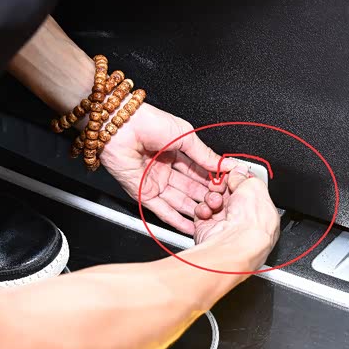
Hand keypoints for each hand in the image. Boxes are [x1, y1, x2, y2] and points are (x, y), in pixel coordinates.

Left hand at [99, 103, 229, 233]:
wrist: (121, 127)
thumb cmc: (148, 122)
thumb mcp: (185, 135)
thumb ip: (205, 155)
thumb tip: (226, 165)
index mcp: (177, 151)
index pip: (200, 171)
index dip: (213, 180)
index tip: (228, 188)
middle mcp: (166, 168)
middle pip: (191, 188)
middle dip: (206, 197)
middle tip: (222, 204)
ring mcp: (155, 182)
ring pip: (179, 202)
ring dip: (195, 210)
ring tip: (211, 217)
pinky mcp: (143, 194)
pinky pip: (162, 210)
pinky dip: (176, 220)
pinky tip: (190, 226)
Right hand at [193, 166, 279, 271]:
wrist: (234, 242)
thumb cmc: (252, 221)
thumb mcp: (253, 186)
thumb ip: (244, 176)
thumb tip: (239, 171)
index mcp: (261, 210)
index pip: (247, 190)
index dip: (238, 179)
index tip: (232, 173)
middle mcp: (243, 219)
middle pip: (228, 194)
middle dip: (222, 186)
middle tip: (221, 185)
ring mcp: (225, 225)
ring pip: (213, 201)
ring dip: (212, 197)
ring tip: (216, 201)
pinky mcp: (208, 230)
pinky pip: (201, 212)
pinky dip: (203, 209)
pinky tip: (208, 211)